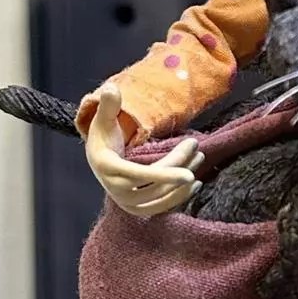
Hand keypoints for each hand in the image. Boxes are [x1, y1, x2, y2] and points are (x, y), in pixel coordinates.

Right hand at [82, 81, 201, 218]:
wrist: (98, 160)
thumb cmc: (104, 137)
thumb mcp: (104, 120)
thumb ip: (109, 105)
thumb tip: (112, 89)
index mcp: (110, 169)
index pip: (142, 175)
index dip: (166, 175)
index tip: (190, 175)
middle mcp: (117, 190)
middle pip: (157, 183)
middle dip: (180, 164)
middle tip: (195, 145)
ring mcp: (127, 203)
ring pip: (162, 196)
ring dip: (184, 181)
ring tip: (199, 158)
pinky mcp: (136, 209)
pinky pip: (160, 207)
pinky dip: (179, 198)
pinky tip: (195, 183)